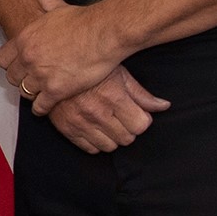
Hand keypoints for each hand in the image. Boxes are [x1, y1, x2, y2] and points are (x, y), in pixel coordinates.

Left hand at [0, 0, 127, 114]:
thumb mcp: (57, 7)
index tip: (17, 68)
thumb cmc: (82, 20)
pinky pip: (40, 106)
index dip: (11, 65)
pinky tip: (46, 108)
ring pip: (25, 92)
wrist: (102, 34)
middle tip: (29, 82)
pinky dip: (42, 108)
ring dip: (31, 94)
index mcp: (24, 39)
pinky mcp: (56, 90)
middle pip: (12, 77)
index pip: (3, 59)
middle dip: (20, 80)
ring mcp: (40, 75)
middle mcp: (27, 58)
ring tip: (38, 95)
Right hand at [44, 65, 170, 152]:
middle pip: (127, 138)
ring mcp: (81, 122)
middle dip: (127, 128)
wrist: (52, 66)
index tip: (135, 113)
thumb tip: (164, 106)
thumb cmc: (88, 67)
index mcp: (113, 97)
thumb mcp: (118, 74)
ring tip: (106, 122)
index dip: (141, 119)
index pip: (141, 125)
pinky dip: (95, 142)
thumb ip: (141, 94)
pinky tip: (93, 127)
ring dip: (111, 137)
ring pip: (110, 147)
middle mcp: (97, 112)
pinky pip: (90, 149)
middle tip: (120, 116)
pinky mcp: (67, 129)